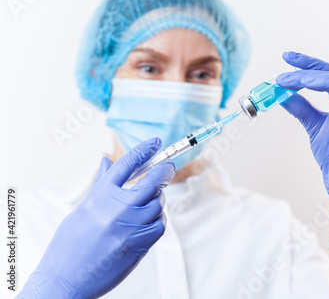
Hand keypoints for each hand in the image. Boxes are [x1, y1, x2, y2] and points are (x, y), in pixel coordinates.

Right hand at [18, 137, 175, 297]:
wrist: (66, 278)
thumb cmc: (70, 244)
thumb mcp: (83, 208)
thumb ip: (101, 185)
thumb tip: (106, 162)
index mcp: (100, 195)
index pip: (127, 164)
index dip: (144, 150)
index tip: (155, 142)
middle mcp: (116, 208)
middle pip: (152, 182)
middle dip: (165, 171)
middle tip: (169, 167)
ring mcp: (130, 226)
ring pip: (158, 204)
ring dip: (157, 202)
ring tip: (147, 205)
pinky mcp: (140, 243)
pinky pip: (159, 225)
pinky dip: (157, 221)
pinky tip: (146, 224)